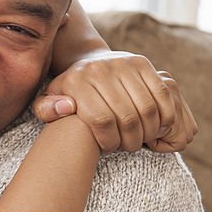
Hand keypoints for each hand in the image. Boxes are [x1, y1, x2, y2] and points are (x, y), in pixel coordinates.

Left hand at [33, 52, 197, 152]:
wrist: (88, 62)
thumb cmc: (70, 93)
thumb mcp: (48, 103)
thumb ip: (47, 109)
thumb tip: (66, 107)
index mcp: (76, 81)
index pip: (101, 120)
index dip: (109, 141)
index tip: (109, 148)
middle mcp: (100, 69)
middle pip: (127, 116)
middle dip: (130, 139)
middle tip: (127, 146)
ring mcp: (123, 63)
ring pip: (147, 108)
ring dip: (148, 130)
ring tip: (141, 138)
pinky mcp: (142, 63)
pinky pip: (161, 94)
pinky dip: (164, 115)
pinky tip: (155, 126)